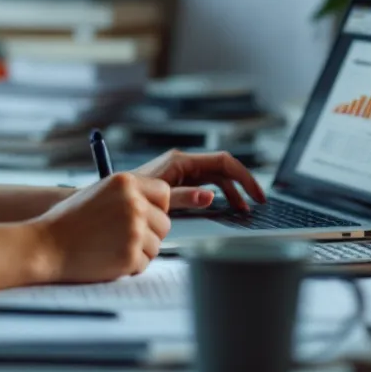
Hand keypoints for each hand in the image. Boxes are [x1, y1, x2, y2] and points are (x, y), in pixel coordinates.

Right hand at [28, 172, 170, 282]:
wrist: (45, 245)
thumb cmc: (68, 221)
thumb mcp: (99, 193)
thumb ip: (128, 195)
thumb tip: (156, 208)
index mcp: (125, 182)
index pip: (163, 192)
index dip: (155, 207)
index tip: (144, 216)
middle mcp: (133, 203)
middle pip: (164, 223)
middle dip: (149, 232)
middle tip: (123, 237)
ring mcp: (133, 230)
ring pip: (156, 246)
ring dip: (138, 250)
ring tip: (109, 246)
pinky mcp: (130, 255)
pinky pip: (144, 263)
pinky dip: (129, 265)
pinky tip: (107, 258)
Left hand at [135, 149, 266, 210]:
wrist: (112, 201)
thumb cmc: (132, 195)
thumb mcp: (161, 197)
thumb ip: (185, 197)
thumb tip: (210, 197)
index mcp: (182, 161)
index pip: (223, 162)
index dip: (244, 176)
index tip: (256, 194)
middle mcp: (184, 163)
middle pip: (223, 170)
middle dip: (242, 185)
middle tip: (257, 204)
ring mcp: (182, 172)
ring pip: (216, 179)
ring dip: (231, 193)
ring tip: (242, 210)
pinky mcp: (179, 182)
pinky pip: (206, 186)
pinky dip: (219, 196)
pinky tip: (225, 208)